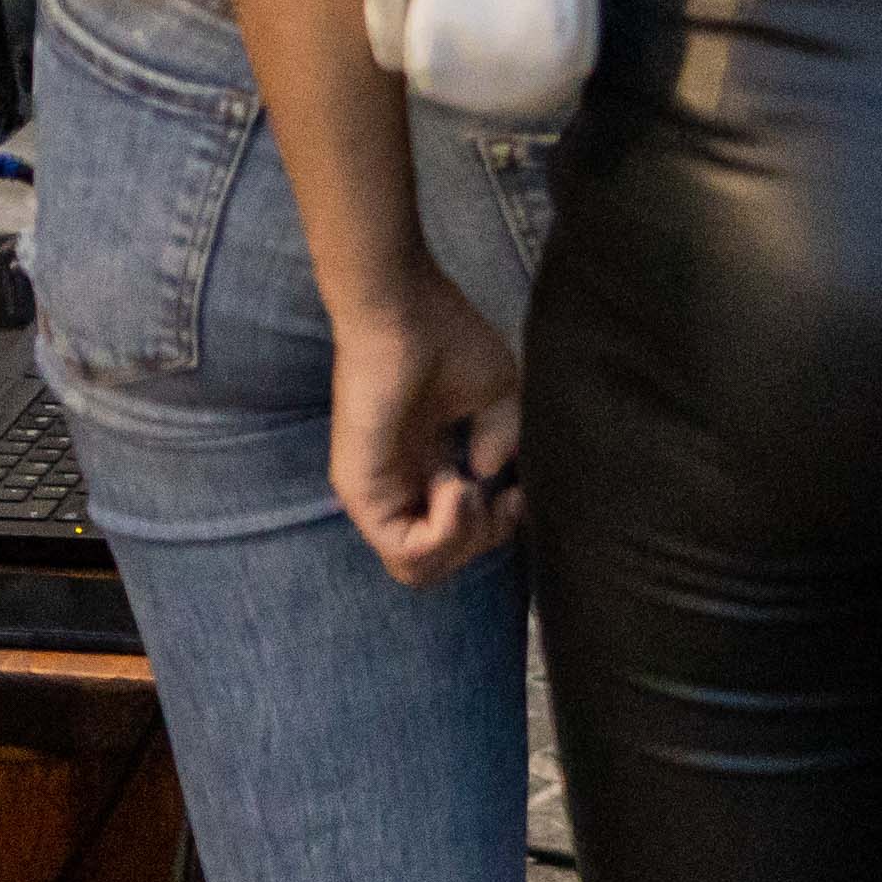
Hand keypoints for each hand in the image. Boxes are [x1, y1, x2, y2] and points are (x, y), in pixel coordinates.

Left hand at [324, 263, 523, 588]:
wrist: (403, 310)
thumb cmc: (446, 339)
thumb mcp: (498, 396)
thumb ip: (502, 442)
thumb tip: (491, 479)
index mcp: (425, 469)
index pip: (457, 535)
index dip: (498, 526)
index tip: (519, 490)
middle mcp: (398, 490)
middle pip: (441, 563)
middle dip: (485, 540)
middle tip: (498, 495)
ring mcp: (376, 496)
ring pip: (419, 570)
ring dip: (465, 539)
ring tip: (471, 489)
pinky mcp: (362, 493)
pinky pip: (405, 553)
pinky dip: (446, 532)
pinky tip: (458, 486)